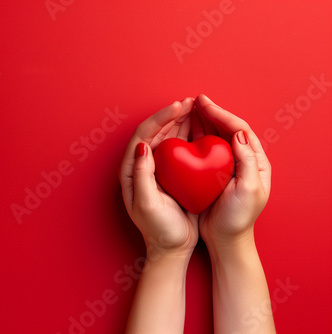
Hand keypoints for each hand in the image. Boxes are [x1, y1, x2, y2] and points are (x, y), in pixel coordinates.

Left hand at [119, 98, 198, 257]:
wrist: (172, 247)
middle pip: (155, 132)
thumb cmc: (158, 229)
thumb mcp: (147, 204)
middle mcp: (141, 166)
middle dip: (171, 115)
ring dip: (180, 121)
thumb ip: (143, 175)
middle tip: (190, 102)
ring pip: (167, 137)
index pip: (143, 135)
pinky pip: (179, 148)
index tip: (178, 107)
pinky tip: (200, 127)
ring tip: (195, 107)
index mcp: (131, 170)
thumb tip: (143, 146)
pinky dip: (188, 134)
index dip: (160, 118)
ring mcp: (157, 168)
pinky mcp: (171, 173)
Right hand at [193, 94, 271, 247]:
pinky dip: (196, 137)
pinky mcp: (212, 174)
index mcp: (255, 161)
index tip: (204, 104)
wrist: (226, 240)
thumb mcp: (249, 190)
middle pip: (227, 128)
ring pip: (215, 136)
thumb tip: (240, 134)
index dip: (221, 114)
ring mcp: (226, 166)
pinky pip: (204, 149)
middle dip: (211, 112)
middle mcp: (242, 160)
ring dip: (203, 121)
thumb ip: (247, 162)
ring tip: (189, 108)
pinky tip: (185, 131)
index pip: (239, 129)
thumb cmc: (238, 218)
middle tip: (195, 100)